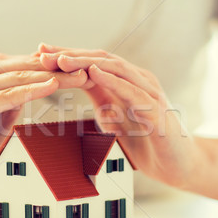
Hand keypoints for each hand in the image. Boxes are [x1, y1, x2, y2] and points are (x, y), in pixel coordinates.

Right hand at [0, 52, 87, 181]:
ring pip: (24, 78)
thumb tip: (51, 79)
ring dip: (56, 77)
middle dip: (65, 68)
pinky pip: (10, 96)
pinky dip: (32, 90)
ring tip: (82, 76)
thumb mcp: (6, 106)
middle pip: (33, 67)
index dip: (62, 64)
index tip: (90, 66)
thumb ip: (21, 90)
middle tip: (94, 69)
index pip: (35, 62)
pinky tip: (52, 86)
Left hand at [37, 44, 199, 187]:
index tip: (39, 52)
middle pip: (100, 59)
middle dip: (69, 55)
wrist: (178, 165)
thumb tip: (74, 86)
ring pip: (115, 69)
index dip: (66, 56)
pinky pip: (133, 91)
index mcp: (126, 82)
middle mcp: (138, 81)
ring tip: (62, 59)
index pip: (92, 63)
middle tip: (42, 53)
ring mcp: (149, 93)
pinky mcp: (157, 111)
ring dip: (86, 63)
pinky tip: (95, 73)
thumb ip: (100, 99)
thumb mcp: (115, 117)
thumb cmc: (146, 140)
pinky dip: (113, 80)